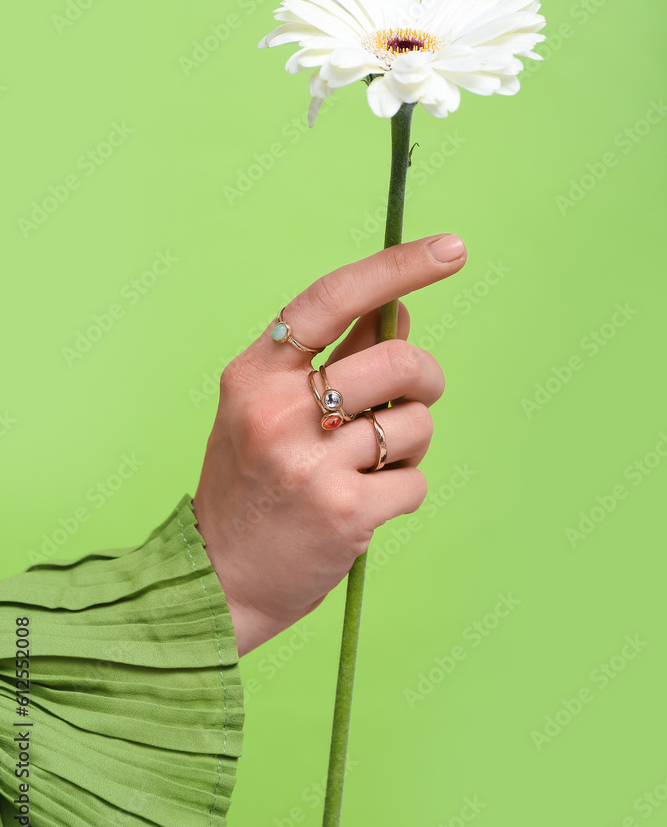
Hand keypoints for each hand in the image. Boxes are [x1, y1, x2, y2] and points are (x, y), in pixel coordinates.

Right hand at [192, 233, 466, 654]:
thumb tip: (401, 311)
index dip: (395, 267)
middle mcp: (276, 412)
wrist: (217, 578)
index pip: (330, 298)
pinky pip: (415, 479)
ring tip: (369, 465)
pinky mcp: (344, 512)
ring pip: (415, 422)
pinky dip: (404, 488)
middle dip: (425, 377)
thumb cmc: (250, 483)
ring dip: (410, 443)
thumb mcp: (270, 410)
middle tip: (417, 397)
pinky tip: (367, 503)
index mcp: (253, 375)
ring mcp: (308, 463)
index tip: (452, 248)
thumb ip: (334, 358)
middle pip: (397, 360)